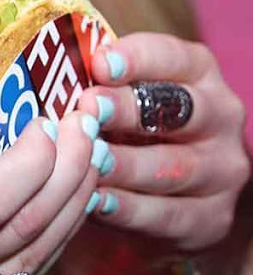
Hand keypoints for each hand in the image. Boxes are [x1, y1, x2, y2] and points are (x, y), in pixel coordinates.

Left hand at [79, 33, 249, 249]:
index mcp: (198, 77)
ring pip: (172, 168)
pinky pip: (167, 214)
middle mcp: (220, 119)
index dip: (137, 60)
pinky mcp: (212, 216)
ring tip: (88, 163)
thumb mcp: (122, 104)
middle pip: (177, 112)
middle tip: (88, 110)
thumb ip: (101, 91)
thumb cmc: (132, 136)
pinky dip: (128, 209)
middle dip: (128, 111)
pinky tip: (96, 202)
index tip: (100, 64)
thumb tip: (52, 80)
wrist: (166, 196)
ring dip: (125, 166)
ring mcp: (221, 171)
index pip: (174, 59)